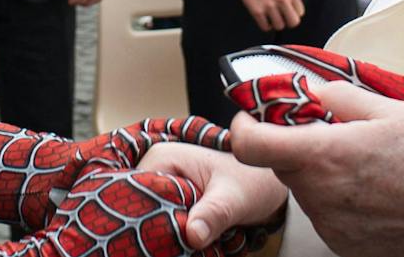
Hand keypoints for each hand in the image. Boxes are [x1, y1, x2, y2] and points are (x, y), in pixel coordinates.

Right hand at [139, 142, 287, 249]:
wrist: (267, 186)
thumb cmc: (253, 182)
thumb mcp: (234, 199)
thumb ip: (214, 214)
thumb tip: (193, 235)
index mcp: (162, 158)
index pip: (136, 194)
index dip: (147, 220)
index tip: (168, 239)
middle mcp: (155, 168)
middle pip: (140, 209)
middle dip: (158, 230)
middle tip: (184, 244)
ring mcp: (161, 185)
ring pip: (150, 220)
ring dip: (166, 236)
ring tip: (191, 243)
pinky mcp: (170, 199)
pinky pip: (161, 222)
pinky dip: (173, 235)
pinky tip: (188, 243)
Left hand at [231, 80, 403, 256]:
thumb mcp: (387, 108)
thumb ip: (339, 97)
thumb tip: (314, 90)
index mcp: (324, 155)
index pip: (251, 146)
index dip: (244, 128)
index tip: (251, 118)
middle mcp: (321, 196)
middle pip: (283, 167)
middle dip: (297, 148)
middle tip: (332, 134)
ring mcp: (333, 226)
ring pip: (307, 193)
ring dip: (321, 177)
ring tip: (367, 166)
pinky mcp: (347, 246)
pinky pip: (328, 217)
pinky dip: (339, 202)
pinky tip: (374, 192)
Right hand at [234, 0, 302, 31]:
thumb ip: (291, 0)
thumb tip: (294, 16)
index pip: (300, 13)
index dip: (292, 14)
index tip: (285, 12)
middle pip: (293, 23)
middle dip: (287, 22)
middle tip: (280, 18)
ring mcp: (270, 6)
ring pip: (279, 27)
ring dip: (274, 24)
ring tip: (269, 16)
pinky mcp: (257, 11)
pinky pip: (266, 28)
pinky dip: (264, 25)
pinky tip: (263, 17)